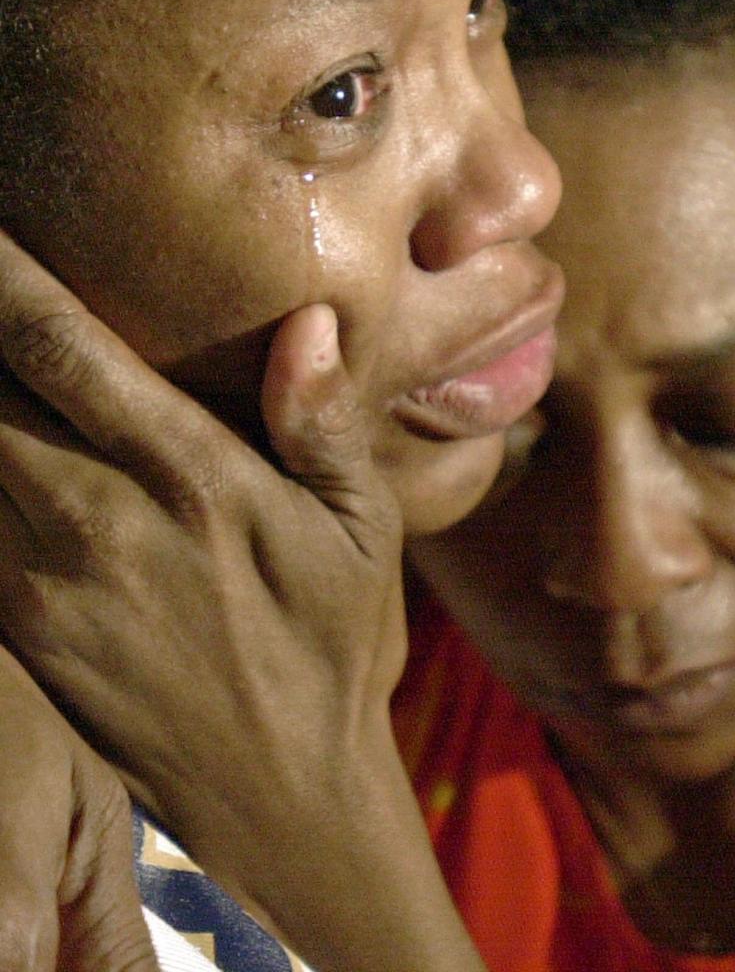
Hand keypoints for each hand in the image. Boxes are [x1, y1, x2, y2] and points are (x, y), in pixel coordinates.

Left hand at [0, 231, 483, 970]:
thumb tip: (309, 323)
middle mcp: (95, 520)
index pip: (63, 349)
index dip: (4, 275)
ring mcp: (41, 585)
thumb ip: (327, 426)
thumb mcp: (364, 534)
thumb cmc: (332, 647)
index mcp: (187, 478)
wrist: (279, 795)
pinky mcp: (16, 636)